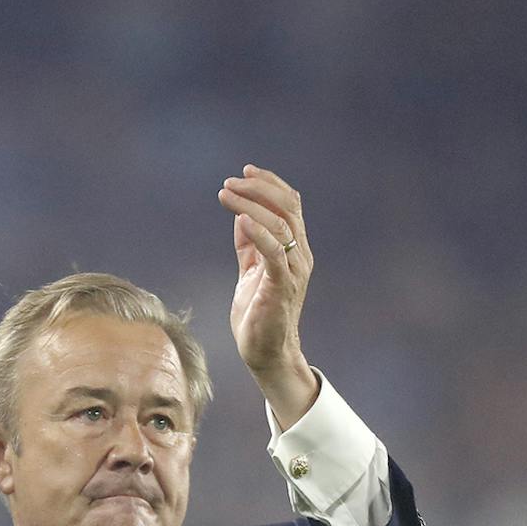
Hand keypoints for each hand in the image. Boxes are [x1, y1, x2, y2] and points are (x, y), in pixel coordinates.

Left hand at [218, 163, 318, 422]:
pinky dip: (258, 232)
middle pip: (288, 207)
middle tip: (230, 181)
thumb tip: (241, 215)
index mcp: (295, 249)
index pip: (290, 204)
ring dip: (251, 204)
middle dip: (259, 187)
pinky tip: (241, 219)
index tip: (244, 171)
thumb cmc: (258, 315)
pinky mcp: (282, 287)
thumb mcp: (250, 272)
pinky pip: (274, 252)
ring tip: (226, 195)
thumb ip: (249, 245)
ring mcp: (294, 271)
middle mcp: (300, 256)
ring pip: (280, 224)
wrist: (266, 354)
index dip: (270, 183)